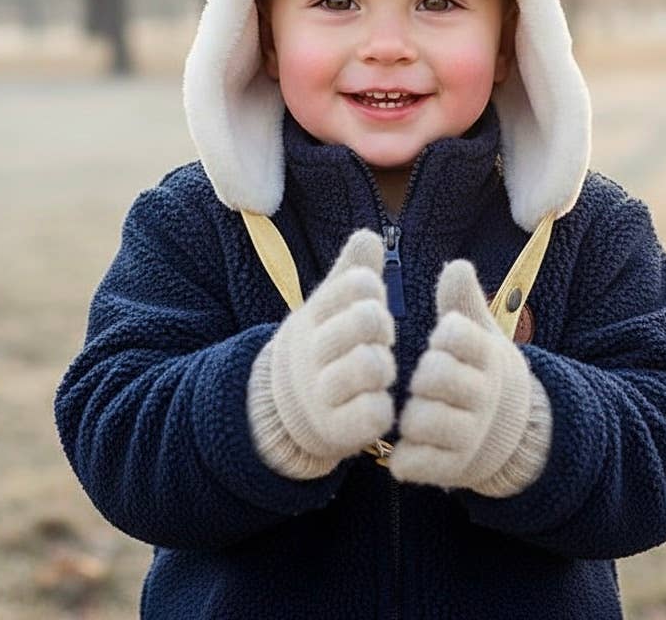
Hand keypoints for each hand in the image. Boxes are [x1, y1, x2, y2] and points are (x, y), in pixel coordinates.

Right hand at [248, 229, 395, 476]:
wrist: (282, 408)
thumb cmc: (322, 344)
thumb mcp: (329, 305)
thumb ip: (351, 272)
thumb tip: (369, 234)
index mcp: (314, 314)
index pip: (357, 282)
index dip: (370, 287)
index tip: (368, 298)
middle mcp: (314, 351)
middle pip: (367, 320)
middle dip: (381, 325)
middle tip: (379, 336)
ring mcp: (323, 392)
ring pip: (371, 365)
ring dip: (383, 365)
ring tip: (377, 369)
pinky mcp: (337, 430)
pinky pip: (374, 413)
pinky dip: (382, 407)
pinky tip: (374, 401)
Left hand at [389, 259, 543, 492]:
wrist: (514, 433)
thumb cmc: (480, 372)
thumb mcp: (479, 334)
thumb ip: (464, 301)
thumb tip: (457, 264)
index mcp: (487, 357)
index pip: (455, 333)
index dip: (443, 334)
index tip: (444, 339)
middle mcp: (482, 396)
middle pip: (434, 374)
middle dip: (422, 375)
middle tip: (425, 380)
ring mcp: (469, 435)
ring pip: (420, 419)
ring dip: (410, 416)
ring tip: (416, 413)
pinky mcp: (454, 469)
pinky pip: (416, 462)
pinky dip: (406, 456)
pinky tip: (410, 446)